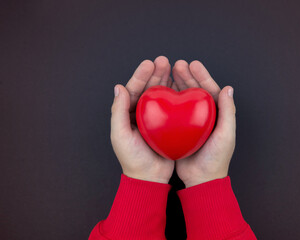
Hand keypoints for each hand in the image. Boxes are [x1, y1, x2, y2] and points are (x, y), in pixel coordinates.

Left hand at [110, 56, 174, 183]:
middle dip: (155, 73)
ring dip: (166, 80)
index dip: (141, 75)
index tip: (150, 63)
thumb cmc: (132, 159)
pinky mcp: (167, 124)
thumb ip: (118, 111)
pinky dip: (175, 94)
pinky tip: (180, 84)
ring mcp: (155, 118)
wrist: (149, 177)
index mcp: (127, 114)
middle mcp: (140, 113)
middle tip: (164, 61)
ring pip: (160, 94)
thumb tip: (118, 87)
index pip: (133, 89)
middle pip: (148, 88)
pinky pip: (171, 106)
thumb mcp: (120, 135)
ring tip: (174, 67)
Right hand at [171, 60, 235, 187]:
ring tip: (168, 72)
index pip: (209, 89)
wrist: (201, 179)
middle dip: (186, 76)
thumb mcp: (226, 134)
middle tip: (177, 64)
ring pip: (182, 98)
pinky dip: (167, 100)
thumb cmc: (216, 158)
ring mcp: (189, 122)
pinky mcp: (178, 129)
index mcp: (216, 114)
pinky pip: (172, 111)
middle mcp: (202, 115)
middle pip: (194, 90)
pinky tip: (160, 92)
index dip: (202, 76)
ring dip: (176, 84)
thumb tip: (228, 88)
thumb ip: (228, 111)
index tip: (193, 64)